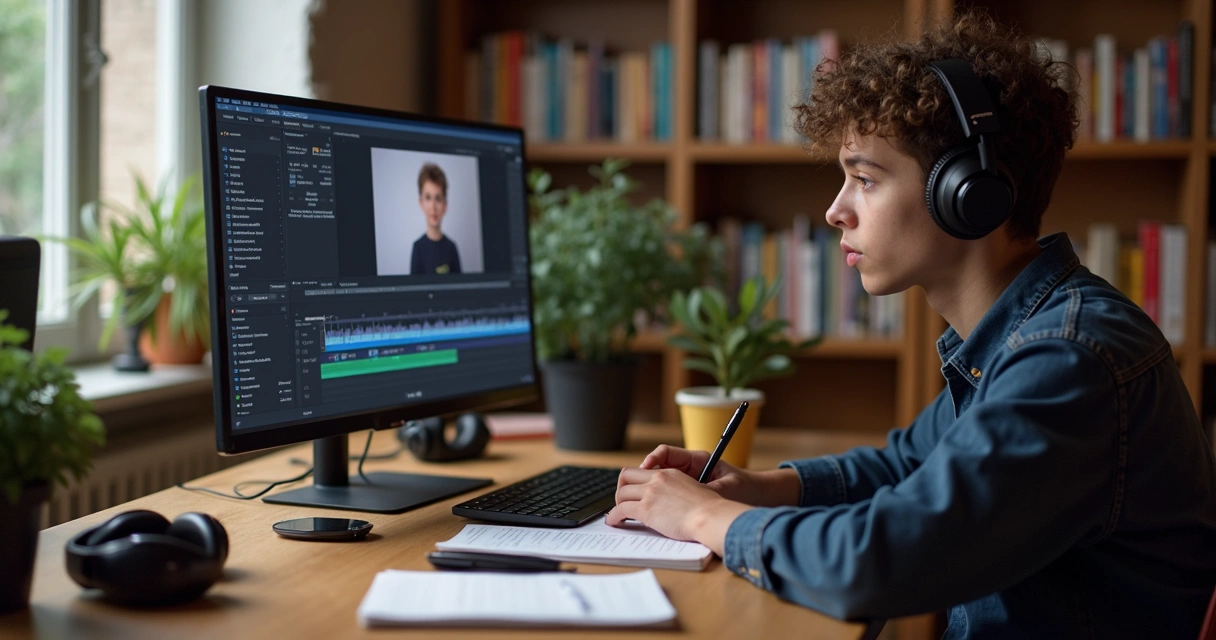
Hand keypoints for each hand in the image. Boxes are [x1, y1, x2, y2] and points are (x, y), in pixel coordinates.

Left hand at [606, 467, 749, 552]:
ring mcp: (650, 494)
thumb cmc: (708, 509)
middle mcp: (657, 479)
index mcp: (669, 473)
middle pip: (626, 477)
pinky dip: (613, 516)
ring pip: (621, 493)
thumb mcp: (693, 490)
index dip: (633, 481)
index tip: (633, 491)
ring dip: (617, 503)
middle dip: (621, 489)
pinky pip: (620, 510)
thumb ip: (678, 491)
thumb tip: (674, 502)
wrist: (709, 516)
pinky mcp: (645, 510)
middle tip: (623, 501)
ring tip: (618, 514)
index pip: (642, 471)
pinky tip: (613, 522)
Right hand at [636, 445, 798, 506]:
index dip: (652, 460)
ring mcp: (687, 482)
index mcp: (697, 460)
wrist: (760, 497)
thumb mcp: (726, 488)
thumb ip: (708, 491)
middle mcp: (689, 469)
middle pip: (656, 466)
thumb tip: (693, 497)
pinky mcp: (688, 496)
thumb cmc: (746, 489)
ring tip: (636, 503)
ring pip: (657, 482)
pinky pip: (665, 496)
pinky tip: (652, 514)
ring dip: (646, 491)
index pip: (666, 453)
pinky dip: (656, 503)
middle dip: (642, 477)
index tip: (647, 471)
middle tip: (632, 489)